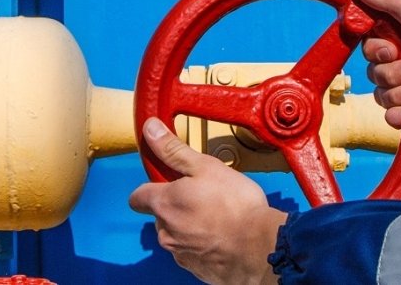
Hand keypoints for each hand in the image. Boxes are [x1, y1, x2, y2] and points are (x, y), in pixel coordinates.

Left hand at [129, 118, 286, 284]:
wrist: (262, 247)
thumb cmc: (236, 206)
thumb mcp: (205, 167)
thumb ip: (174, 150)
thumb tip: (150, 130)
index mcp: (164, 204)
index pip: (138, 196)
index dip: (152, 186)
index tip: (169, 180)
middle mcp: (165, 232)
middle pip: (161, 215)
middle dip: (176, 206)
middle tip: (203, 196)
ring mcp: (180, 254)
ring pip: (177, 235)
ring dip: (190, 226)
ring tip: (218, 217)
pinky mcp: (197, 270)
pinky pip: (193, 253)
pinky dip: (203, 245)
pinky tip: (223, 236)